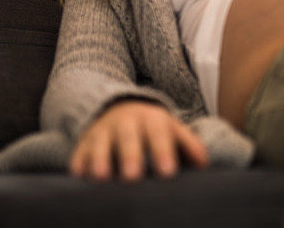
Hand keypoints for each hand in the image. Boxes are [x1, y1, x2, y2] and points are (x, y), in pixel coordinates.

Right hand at [69, 100, 208, 181]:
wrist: (117, 107)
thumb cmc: (152, 128)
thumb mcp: (172, 129)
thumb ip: (189, 145)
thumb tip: (204, 164)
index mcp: (152, 119)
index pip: (159, 134)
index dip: (163, 152)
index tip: (168, 172)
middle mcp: (126, 123)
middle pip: (128, 138)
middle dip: (130, 156)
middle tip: (133, 177)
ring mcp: (103, 131)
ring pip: (100, 144)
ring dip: (100, 159)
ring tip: (101, 177)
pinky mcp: (84, 142)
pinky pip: (79, 152)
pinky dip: (79, 162)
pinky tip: (79, 175)